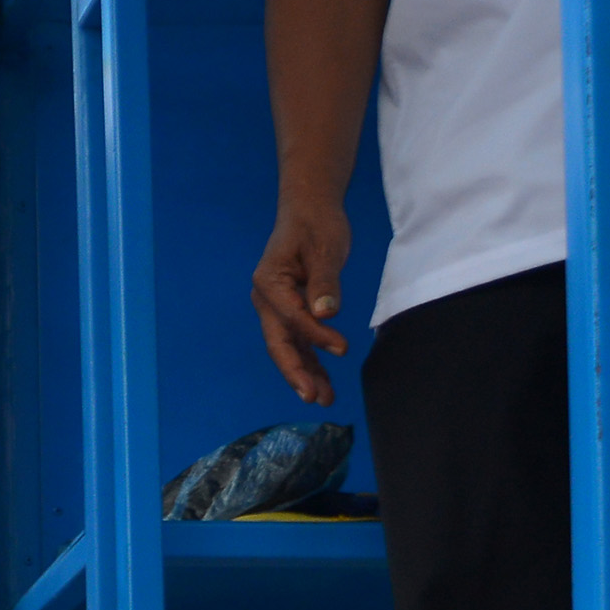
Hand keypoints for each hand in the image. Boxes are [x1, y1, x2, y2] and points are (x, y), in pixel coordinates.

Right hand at [253, 201, 351, 405]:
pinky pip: (297, 341)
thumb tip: (327, 313)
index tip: (343, 348)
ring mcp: (275, 308)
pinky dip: (310, 360)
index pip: (291, 316)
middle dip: (296, 372)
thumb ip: (325, 282)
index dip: (315, 335)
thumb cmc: (316, 225)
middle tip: (314, 397)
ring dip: (305, 373)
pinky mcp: (289, 311)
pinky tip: (324, 380)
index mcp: (268, 282)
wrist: (309, 211)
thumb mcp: (325, 248)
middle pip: (278, 342)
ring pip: (288, 347)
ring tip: (325, 398)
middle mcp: (266, 299)